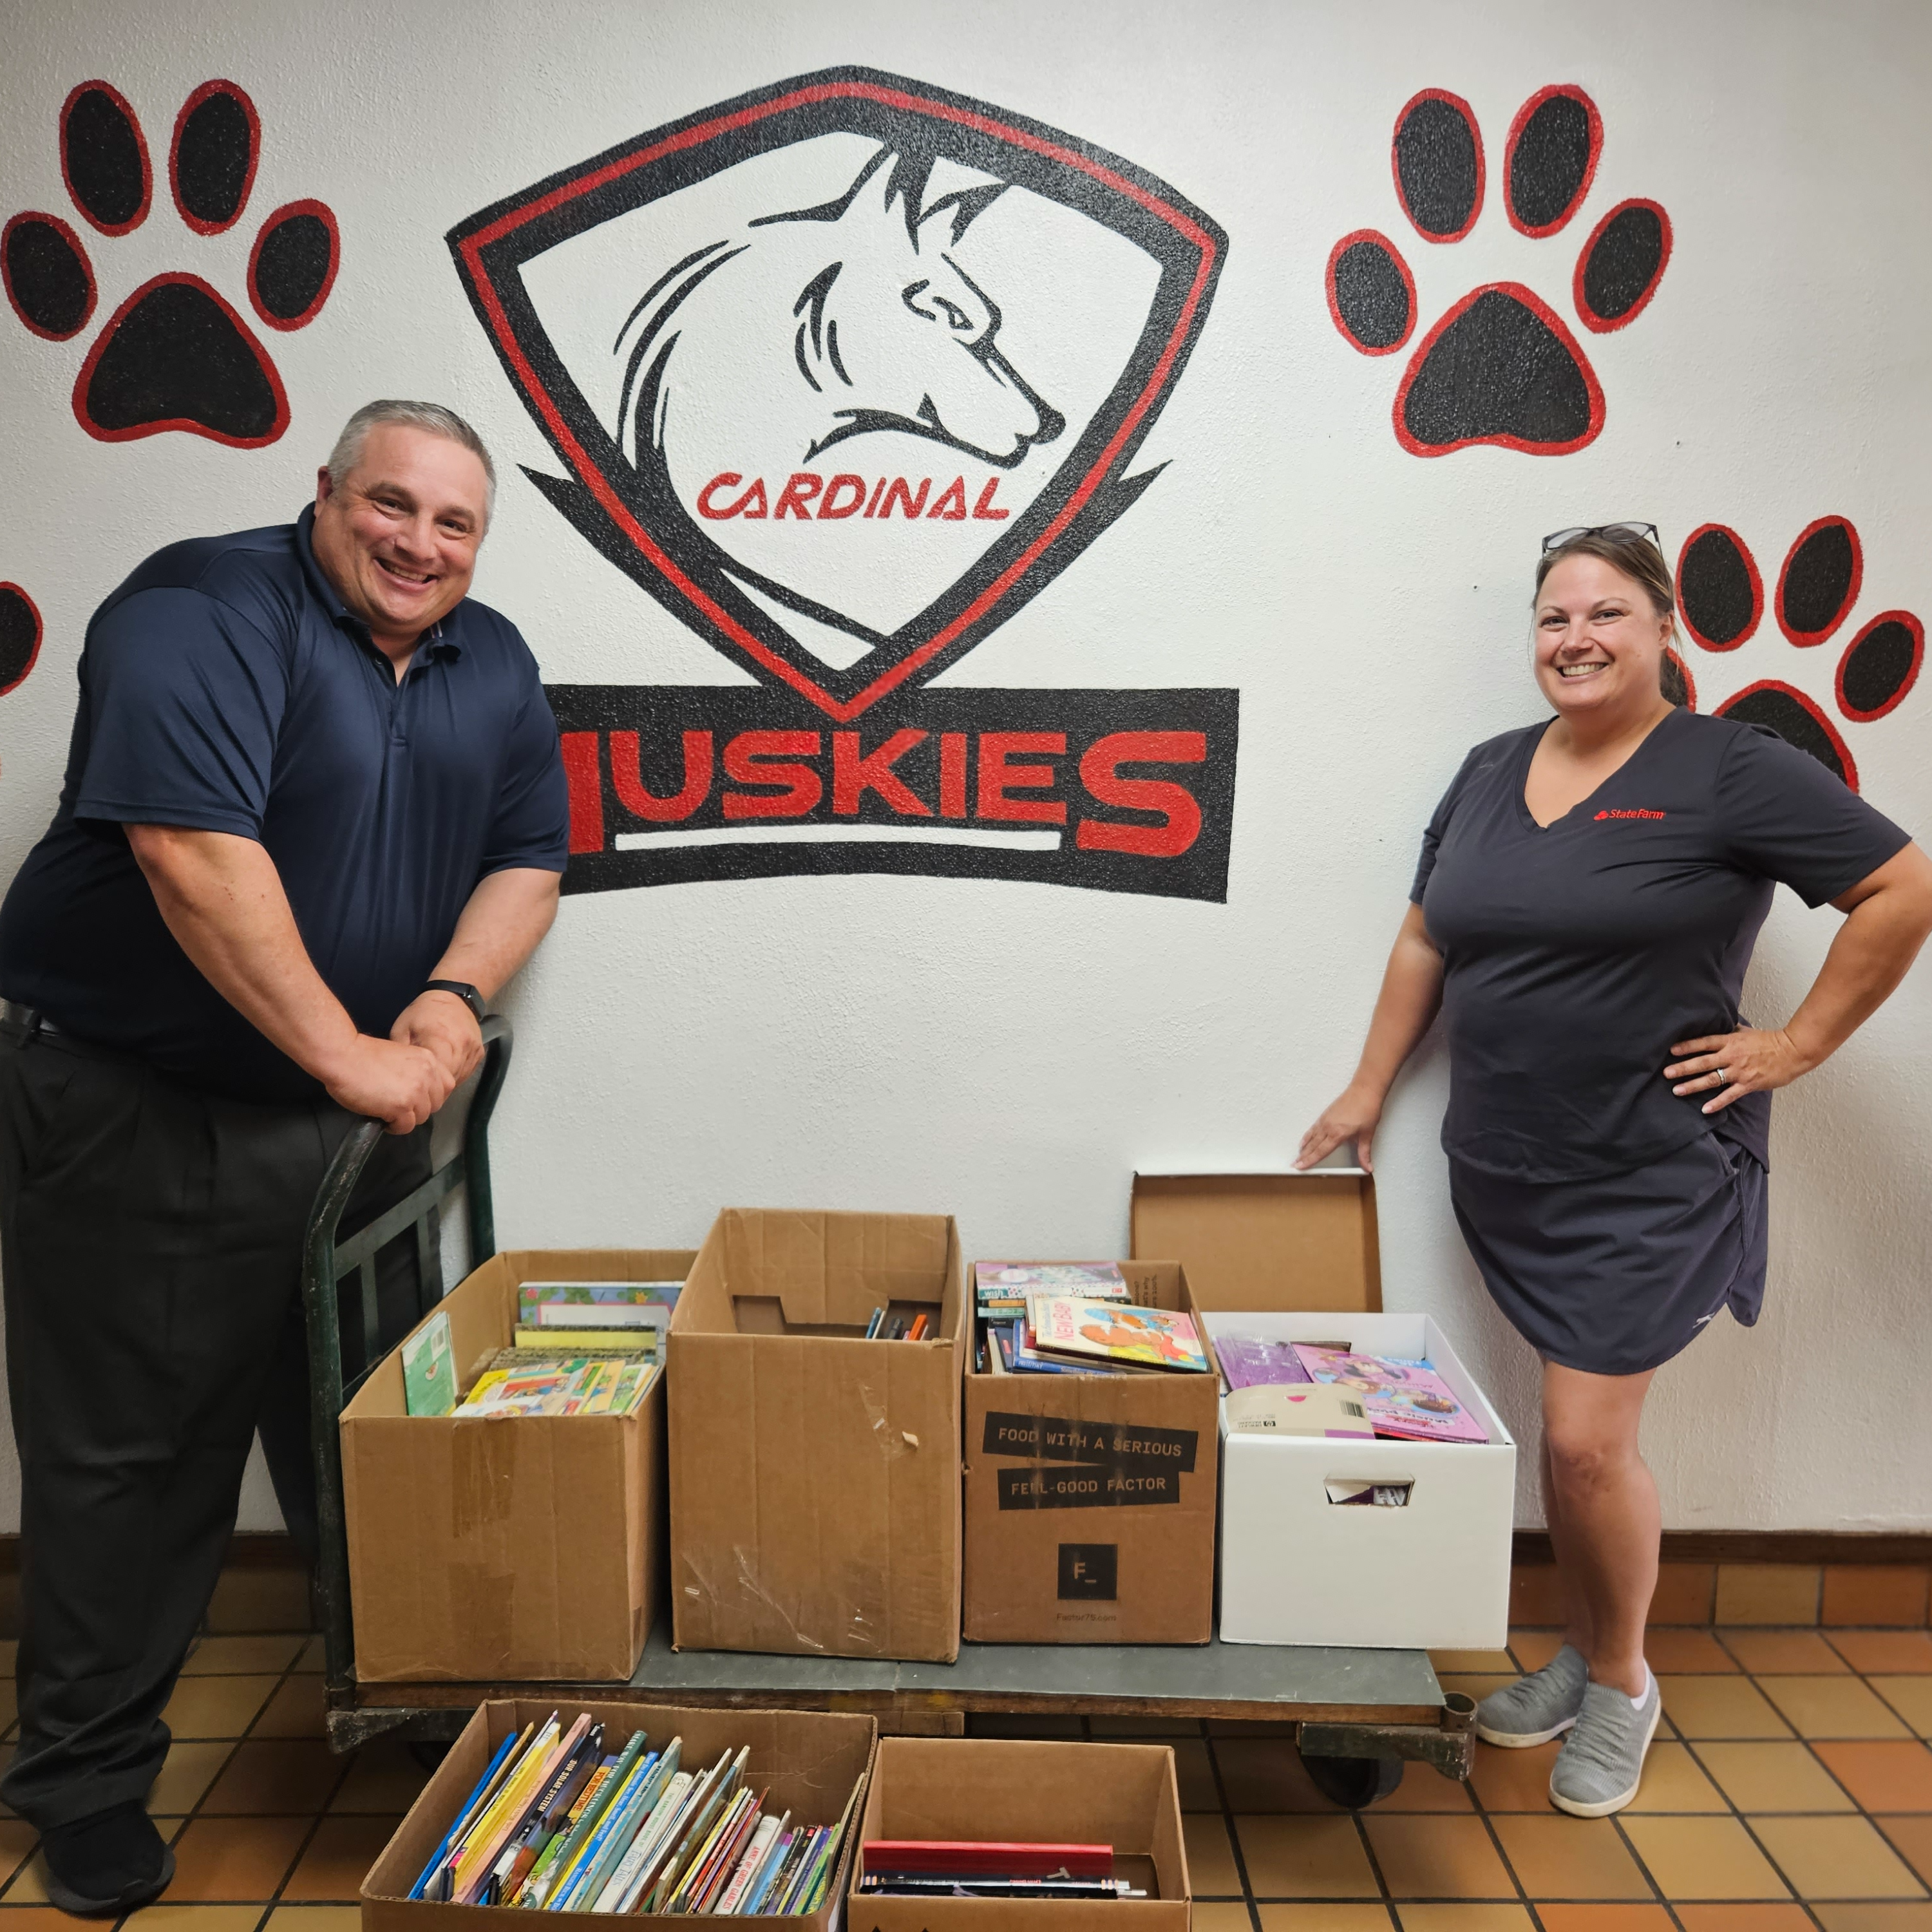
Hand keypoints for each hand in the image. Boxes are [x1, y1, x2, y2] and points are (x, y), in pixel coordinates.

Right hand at [322, 1034, 455, 1133]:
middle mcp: (428, 1075)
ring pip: (421, 1118)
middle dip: (418, 1108)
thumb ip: (415, 1071)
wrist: (344, 1056)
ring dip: (405, 1118)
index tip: (416, 1098)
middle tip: (398, 1106)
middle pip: (435, 1105)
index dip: (432, 1096)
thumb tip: (419, 1092)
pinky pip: (406, 1127)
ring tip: (387, 1112)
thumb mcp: (401, 1057)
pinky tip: (382, 1118)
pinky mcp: (402, 1107)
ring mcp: (416, 1092)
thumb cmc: (363, 1056)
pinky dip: (394, 1127)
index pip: (447, 1086)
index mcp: (428, 1059)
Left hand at [391, 990, 484, 1086]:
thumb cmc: (423, 1012)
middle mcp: (460, 1046)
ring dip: (445, 1082)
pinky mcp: (480, 1053)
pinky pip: (467, 1072)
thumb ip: (403, 1055)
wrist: (453, 996)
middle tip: (421, 1089)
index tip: (414, 1089)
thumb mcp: (402, 1029)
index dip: (424, 1086)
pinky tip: (444, 1070)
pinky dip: (455, 1075)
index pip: (434, 1076)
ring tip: (432, 1080)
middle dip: (435, 1087)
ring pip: (459, 1078)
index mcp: (439, 1040)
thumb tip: (399, 1077)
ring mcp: (473, 1050)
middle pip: (449, 1080)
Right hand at [1295, 1079, 1385, 1171]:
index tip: (1300, 1167)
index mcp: (1338, 1134)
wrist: (1364, 1090)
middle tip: (1295, 1164)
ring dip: (1304, 1148)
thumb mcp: (1367, 1134)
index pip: (1320, 1151)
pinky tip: (1304, 1140)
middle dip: (1303, 1156)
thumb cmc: (1367, 1109)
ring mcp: (1325, 1120)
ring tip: (1298, 1155)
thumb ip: (1364, 1153)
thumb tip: (1368, 1167)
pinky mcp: (1326, 1114)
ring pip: (1311, 1137)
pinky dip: (1307, 1136)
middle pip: (1313, 1146)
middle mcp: (1329, 1127)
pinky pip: (1313, 1128)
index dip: (1310, 1161)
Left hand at [1665, 1026, 1813, 1114]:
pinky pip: (1729, 1095)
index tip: (1671, 1050)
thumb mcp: (1747, 1031)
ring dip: (1693, 1085)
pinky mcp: (1748, 1084)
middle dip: (1683, 1068)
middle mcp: (1731, 1056)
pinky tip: (1705, 1109)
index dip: (1687, 1046)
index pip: (1704, 1043)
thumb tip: (1720, 1026)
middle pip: (1702, 1062)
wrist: (1793, 1051)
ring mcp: (1739, 1071)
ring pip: (1712, 1079)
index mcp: (1730, 1041)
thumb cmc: (1770, 1040)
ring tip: (1677, 1090)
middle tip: (1666, 1073)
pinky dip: (1717, 1103)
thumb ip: (1731, 1031)